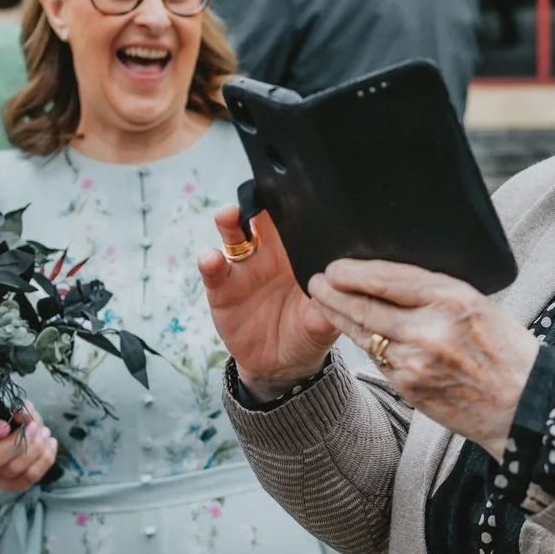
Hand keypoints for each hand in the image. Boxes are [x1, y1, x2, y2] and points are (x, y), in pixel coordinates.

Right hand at [0, 401, 56, 492]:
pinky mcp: (11, 484)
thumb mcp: (14, 410)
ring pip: (13, 469)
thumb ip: (19, 409)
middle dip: (19, 442)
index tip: (5, 425)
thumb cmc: (13, 422)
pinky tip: (50, 445)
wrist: (18, 439)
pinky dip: (44, 461)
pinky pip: (28, 478)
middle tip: (35, 427)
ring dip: (35, 449)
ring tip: (45, 433)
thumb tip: (25, 412)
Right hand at [198, 205, 337, 397]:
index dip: (293, 203)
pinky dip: (210, 262)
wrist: (281, 365)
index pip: (295, 220)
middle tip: (257, 192)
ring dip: (229, 221)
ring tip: (228, 214)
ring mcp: (243, 268)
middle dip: (257, 201)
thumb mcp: (323, 322)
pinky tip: (211, 258)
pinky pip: (214, 271)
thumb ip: (329, 306)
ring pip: (233, 235)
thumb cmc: (307, 332)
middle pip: (260, 218)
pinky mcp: (221, 289)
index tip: (294, 188)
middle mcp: (268, 254)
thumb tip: (344, 293)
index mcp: (297, 253)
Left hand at [307, 258, 537, 455]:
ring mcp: (416, 362)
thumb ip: (439, 292)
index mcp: (453, 299)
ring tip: (324, 303)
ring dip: (340, 317)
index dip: (356, 272)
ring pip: (365, 335)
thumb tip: (394, 278)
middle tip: (316, 282)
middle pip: (367, 306)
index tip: (335, 266)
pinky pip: (378, 359)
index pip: (390, 279)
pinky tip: (354, 333)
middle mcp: (430, 330)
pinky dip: (365, 344)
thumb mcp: (480, 305)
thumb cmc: (507, 351)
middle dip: (334, 293)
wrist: (523, 406)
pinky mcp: (409, 388)